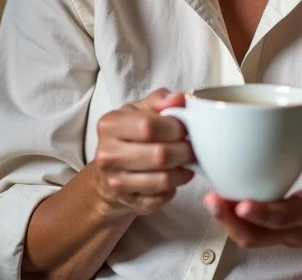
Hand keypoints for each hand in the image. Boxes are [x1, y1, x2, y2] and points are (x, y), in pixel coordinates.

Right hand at [92, 88, 194, 217]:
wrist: (110, 168)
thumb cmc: (130, 134)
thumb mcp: (139, 110)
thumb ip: (159, 100)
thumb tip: (180, 98)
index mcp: (110, 125)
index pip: (148, 126)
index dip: (174, 127)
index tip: (185, 127)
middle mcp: (108, 155)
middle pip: (159, 155)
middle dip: (184, 151)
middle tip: (193, 147)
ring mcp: (116, 182)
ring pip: (162, 180)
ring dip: (182, 171)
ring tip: (187, 162)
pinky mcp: (128, 202)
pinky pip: (160, 199)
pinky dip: (173, 189)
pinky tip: (174, 177)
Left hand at [203, 150, 301, 249]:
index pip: (288, 217)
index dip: (263, 213)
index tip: (242, 204)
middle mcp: (301, 229)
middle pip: (261, 235)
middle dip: (233, 221)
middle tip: (211, 199)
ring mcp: (287, 236)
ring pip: (253, 238)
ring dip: (228, 222)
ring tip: (210, 199)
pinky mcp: (277, 234)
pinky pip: (253, 232)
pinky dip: (234, 219)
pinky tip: (221, 199)